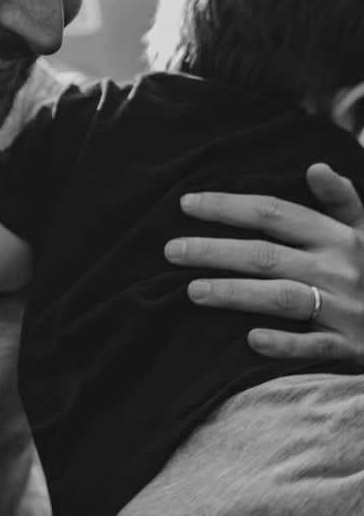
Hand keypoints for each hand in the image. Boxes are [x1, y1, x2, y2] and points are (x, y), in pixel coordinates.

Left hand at [164, 163, 363, 365]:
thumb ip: (343, 200)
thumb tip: (316, 167)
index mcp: (339, 236)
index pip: (274, 213)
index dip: (229, 207)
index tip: (186, 204)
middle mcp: (338, 268)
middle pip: (266, 255)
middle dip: (215, 250)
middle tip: (171, 250)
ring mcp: (345, 310)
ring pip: (282, 297)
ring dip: (237, 293)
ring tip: (192, 291)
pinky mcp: (351, 348)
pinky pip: (314, 347)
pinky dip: (285, 343)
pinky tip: (251, 341)